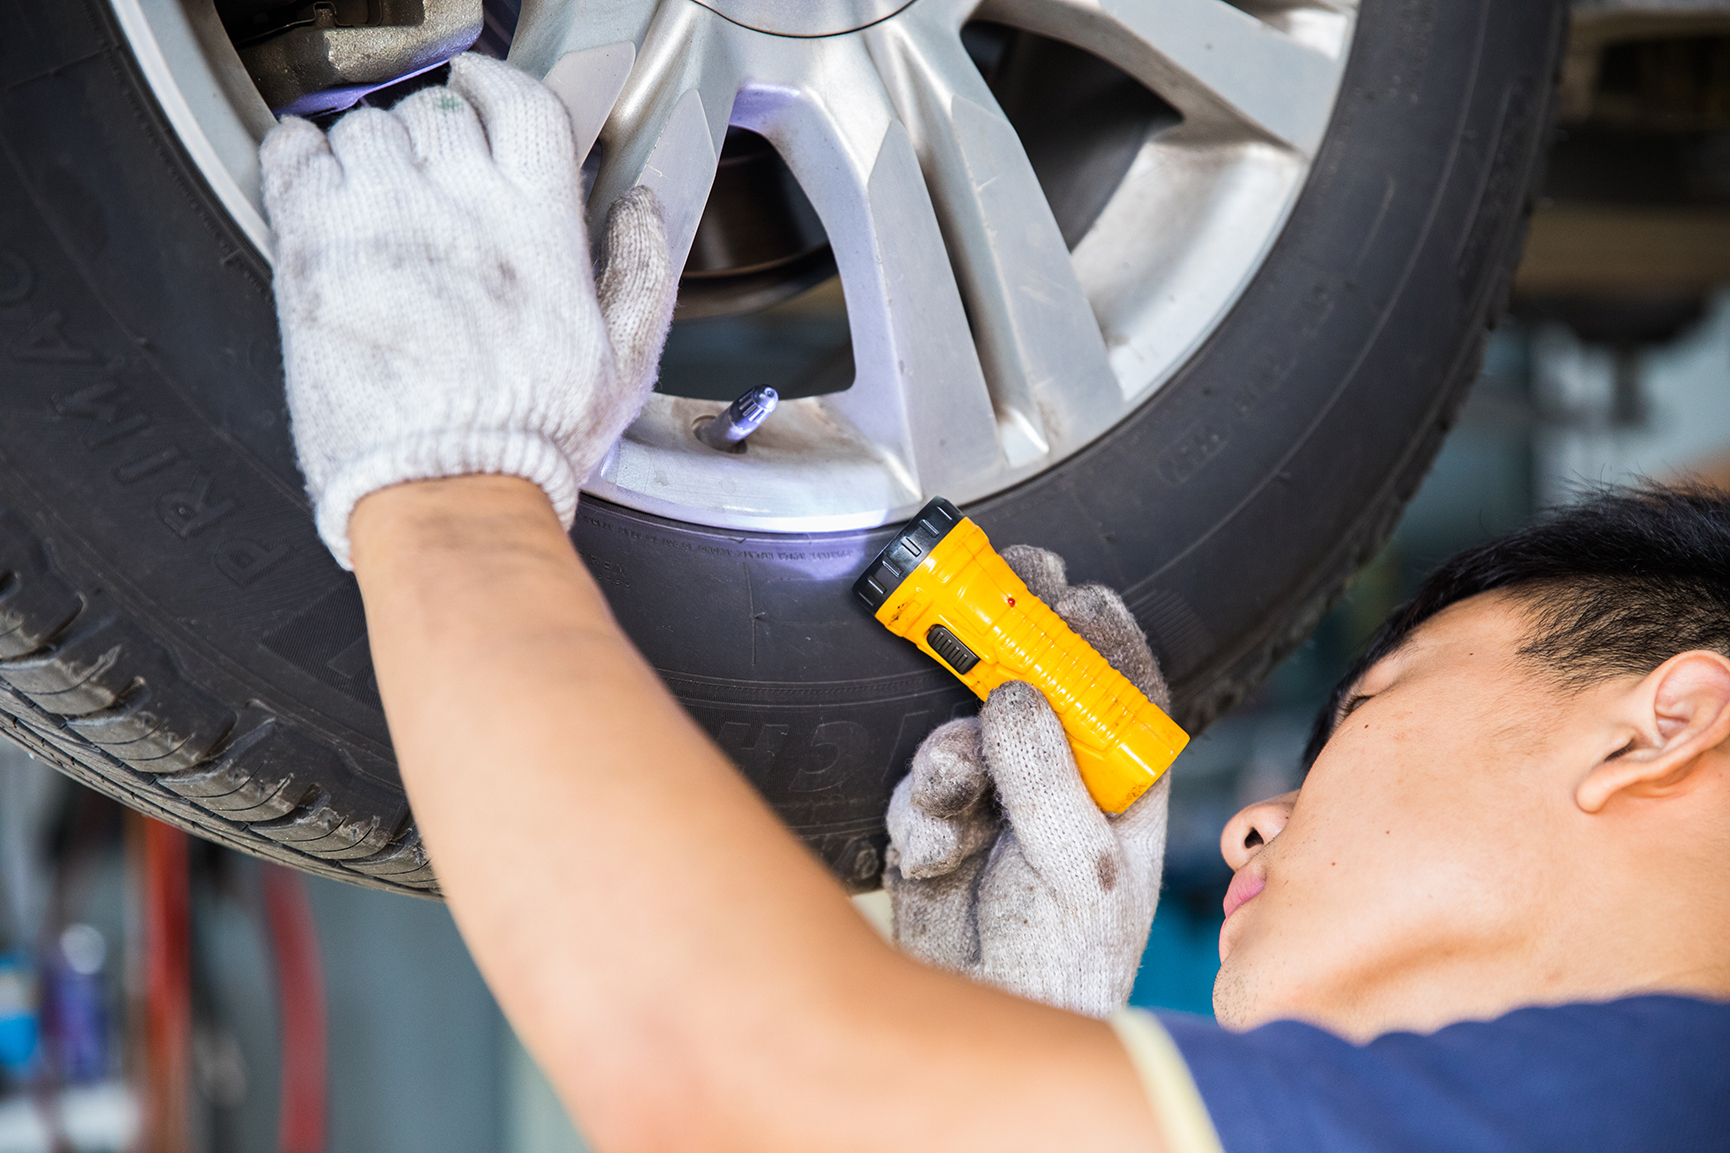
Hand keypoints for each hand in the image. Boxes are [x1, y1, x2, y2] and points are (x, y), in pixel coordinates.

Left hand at [261, 52, 675, 567]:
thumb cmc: (529, 444)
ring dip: (369, 157)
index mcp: (538, 227)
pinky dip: (302, 158)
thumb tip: (642, 208)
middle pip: (436, 112)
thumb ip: (641, 273)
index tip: (479, 100)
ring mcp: (381, 220)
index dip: (494, 90)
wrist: (446, 491)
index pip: (518, 103)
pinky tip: (322, 195)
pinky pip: (292, 153)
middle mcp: (460, 208)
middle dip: (430, 140)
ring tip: (378, 211)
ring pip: (365, 128)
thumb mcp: (624, 367)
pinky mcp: (313, 249)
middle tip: (429, 189)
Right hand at [884, 546, 1171, 1017]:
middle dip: (1005, 642)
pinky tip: (938, 852)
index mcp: (1119, 775)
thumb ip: (1049, 784)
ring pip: (957, 729)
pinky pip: (916, 788)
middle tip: (982, 603)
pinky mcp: (934, 818)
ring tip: (954, 793)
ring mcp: (992, 790)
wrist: (993, 1015)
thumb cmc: (1071, 955)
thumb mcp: (1083, 871)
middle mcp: (1056, 769)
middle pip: (1032, 679)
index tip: (1074, 591)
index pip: (1119, 681)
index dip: (1098, 629)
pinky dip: (920, 815)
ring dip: (950, 757)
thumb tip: (1009, 697)